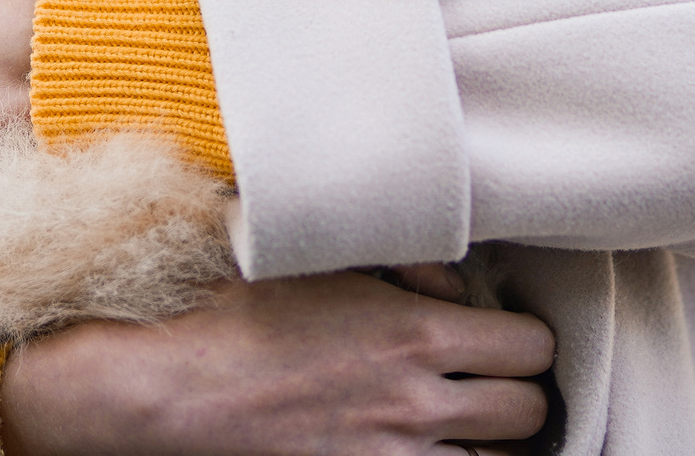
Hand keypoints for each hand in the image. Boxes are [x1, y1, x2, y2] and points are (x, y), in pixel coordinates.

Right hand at [0, 270, 552, 455]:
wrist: (162, 389)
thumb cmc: (230, 312)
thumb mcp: (323, 258)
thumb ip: (403, 261)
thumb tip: (449, 279)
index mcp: (414, 334)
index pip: (532, 346)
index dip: (521, 338)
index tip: (498, 333)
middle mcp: (414, 404)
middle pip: (528, 413)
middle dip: (515, 392)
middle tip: (486, 380)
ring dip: (482, 441)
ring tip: (456, 421)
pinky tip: (418, 447)